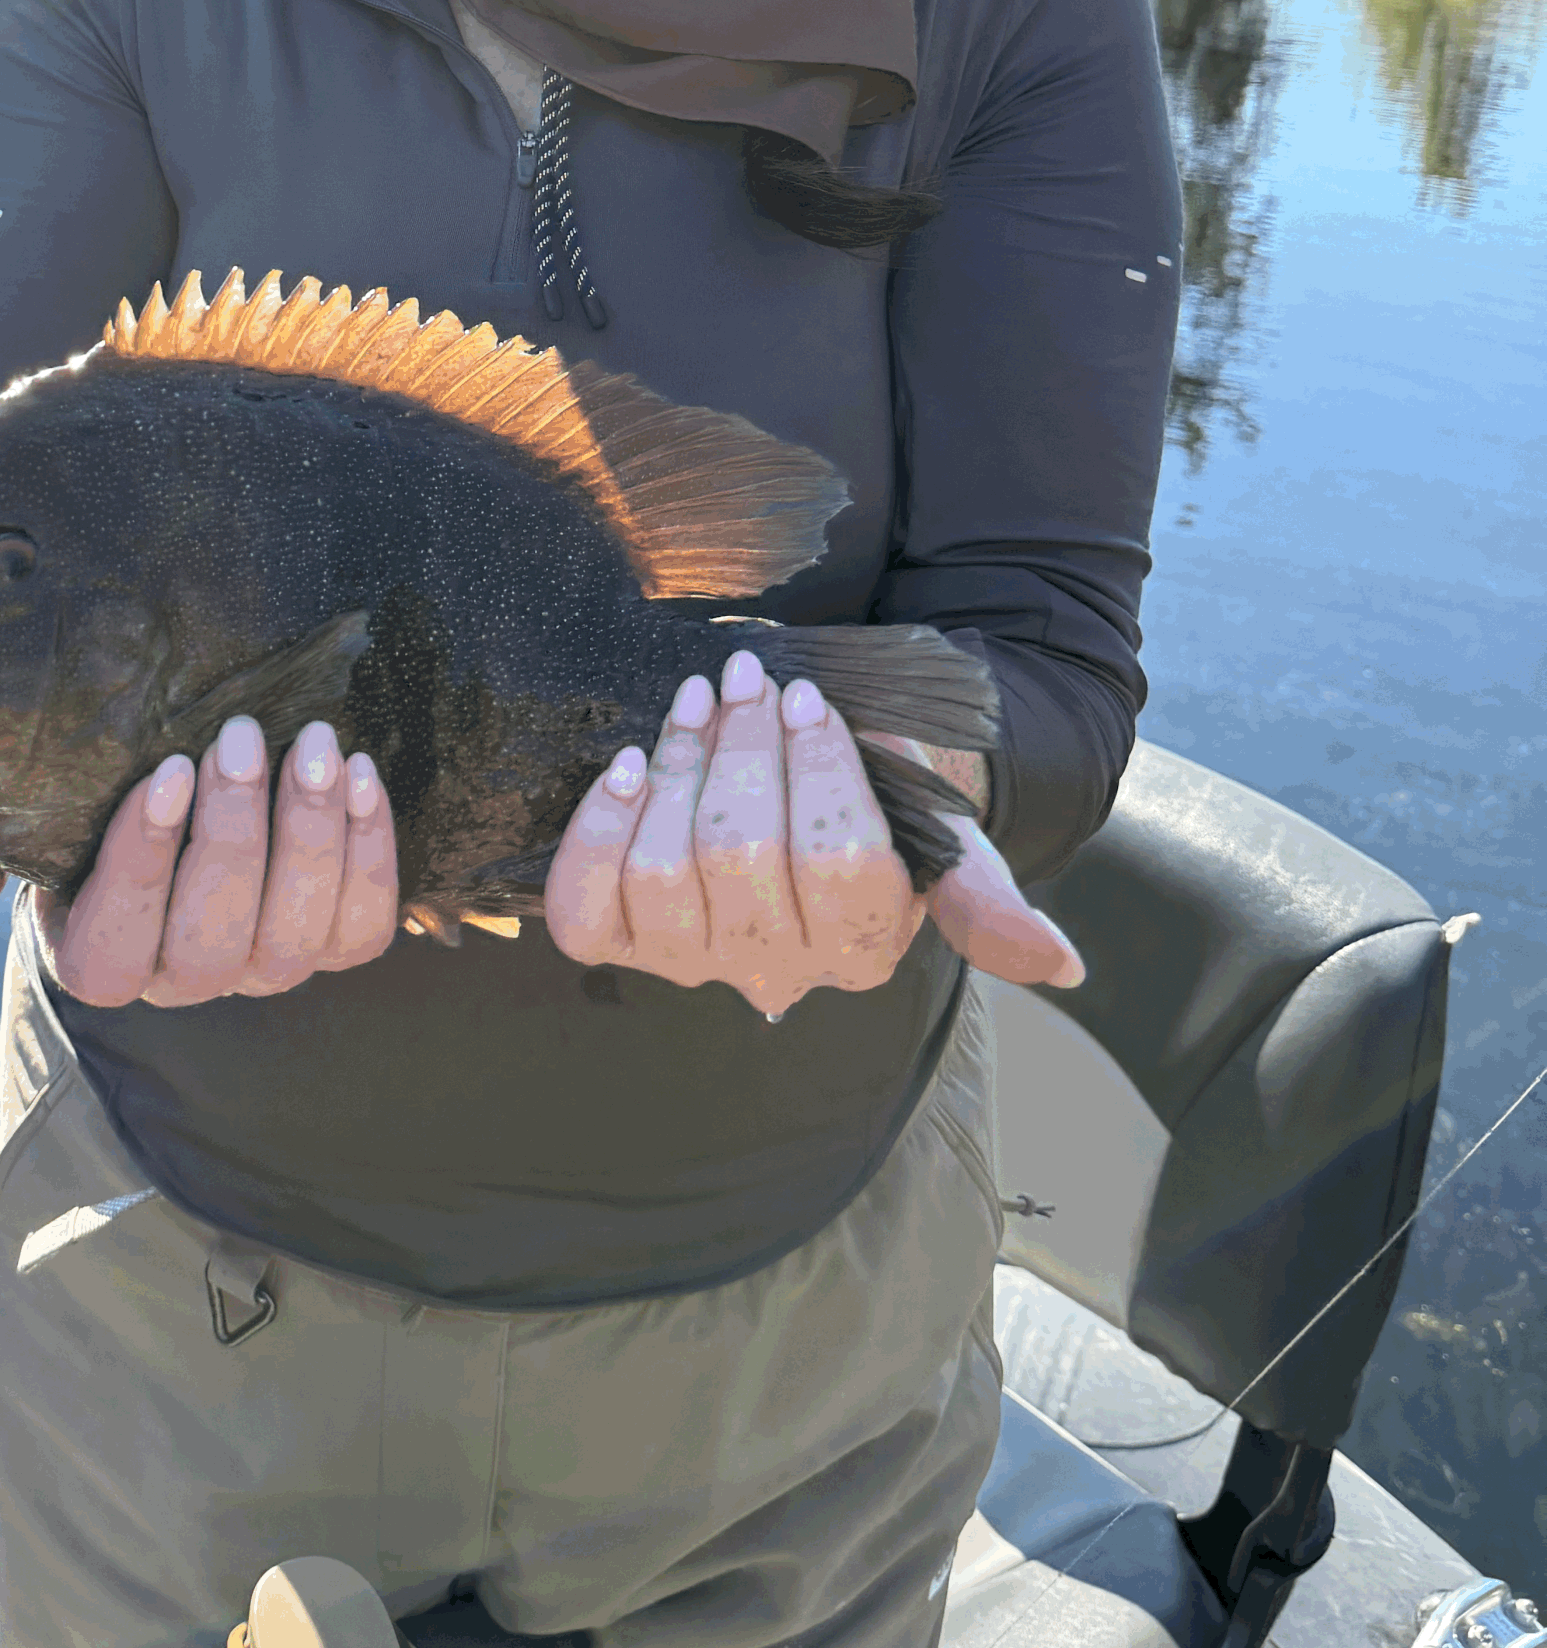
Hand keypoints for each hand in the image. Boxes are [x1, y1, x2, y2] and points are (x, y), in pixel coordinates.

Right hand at [0, 716, 400, 1006]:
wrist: (171, 784)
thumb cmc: (79, 802)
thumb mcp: (11, 819)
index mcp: (97, 957)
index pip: (116, 941)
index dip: (145, 860)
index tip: (167, 770)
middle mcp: (183, 981)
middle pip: (215, 935)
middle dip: (235, 831)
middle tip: (242, 736)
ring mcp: (264, 967)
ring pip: (296, 933)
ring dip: (310, 833)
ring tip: (317, 742)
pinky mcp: (332, 943)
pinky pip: (362, 924)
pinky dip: (370, 852)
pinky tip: (363, 776)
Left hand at [543, 651, 1082, 1010]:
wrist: (817, 794)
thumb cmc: (886, 801)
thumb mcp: (950, 843)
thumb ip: (989, 902)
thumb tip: (1063, 970)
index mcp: (862, 947)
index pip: (839, 863)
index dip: (816, 772)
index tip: (809, 700)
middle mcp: (775, 969)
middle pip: (742, 854)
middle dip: (742, 748)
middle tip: (750, 677)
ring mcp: (691, 959)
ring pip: (665, 872)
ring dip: (678, 766)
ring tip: (699, 701)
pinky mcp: (621, 939)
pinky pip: (584, 909)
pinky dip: (600, 831)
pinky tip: (627, 767)